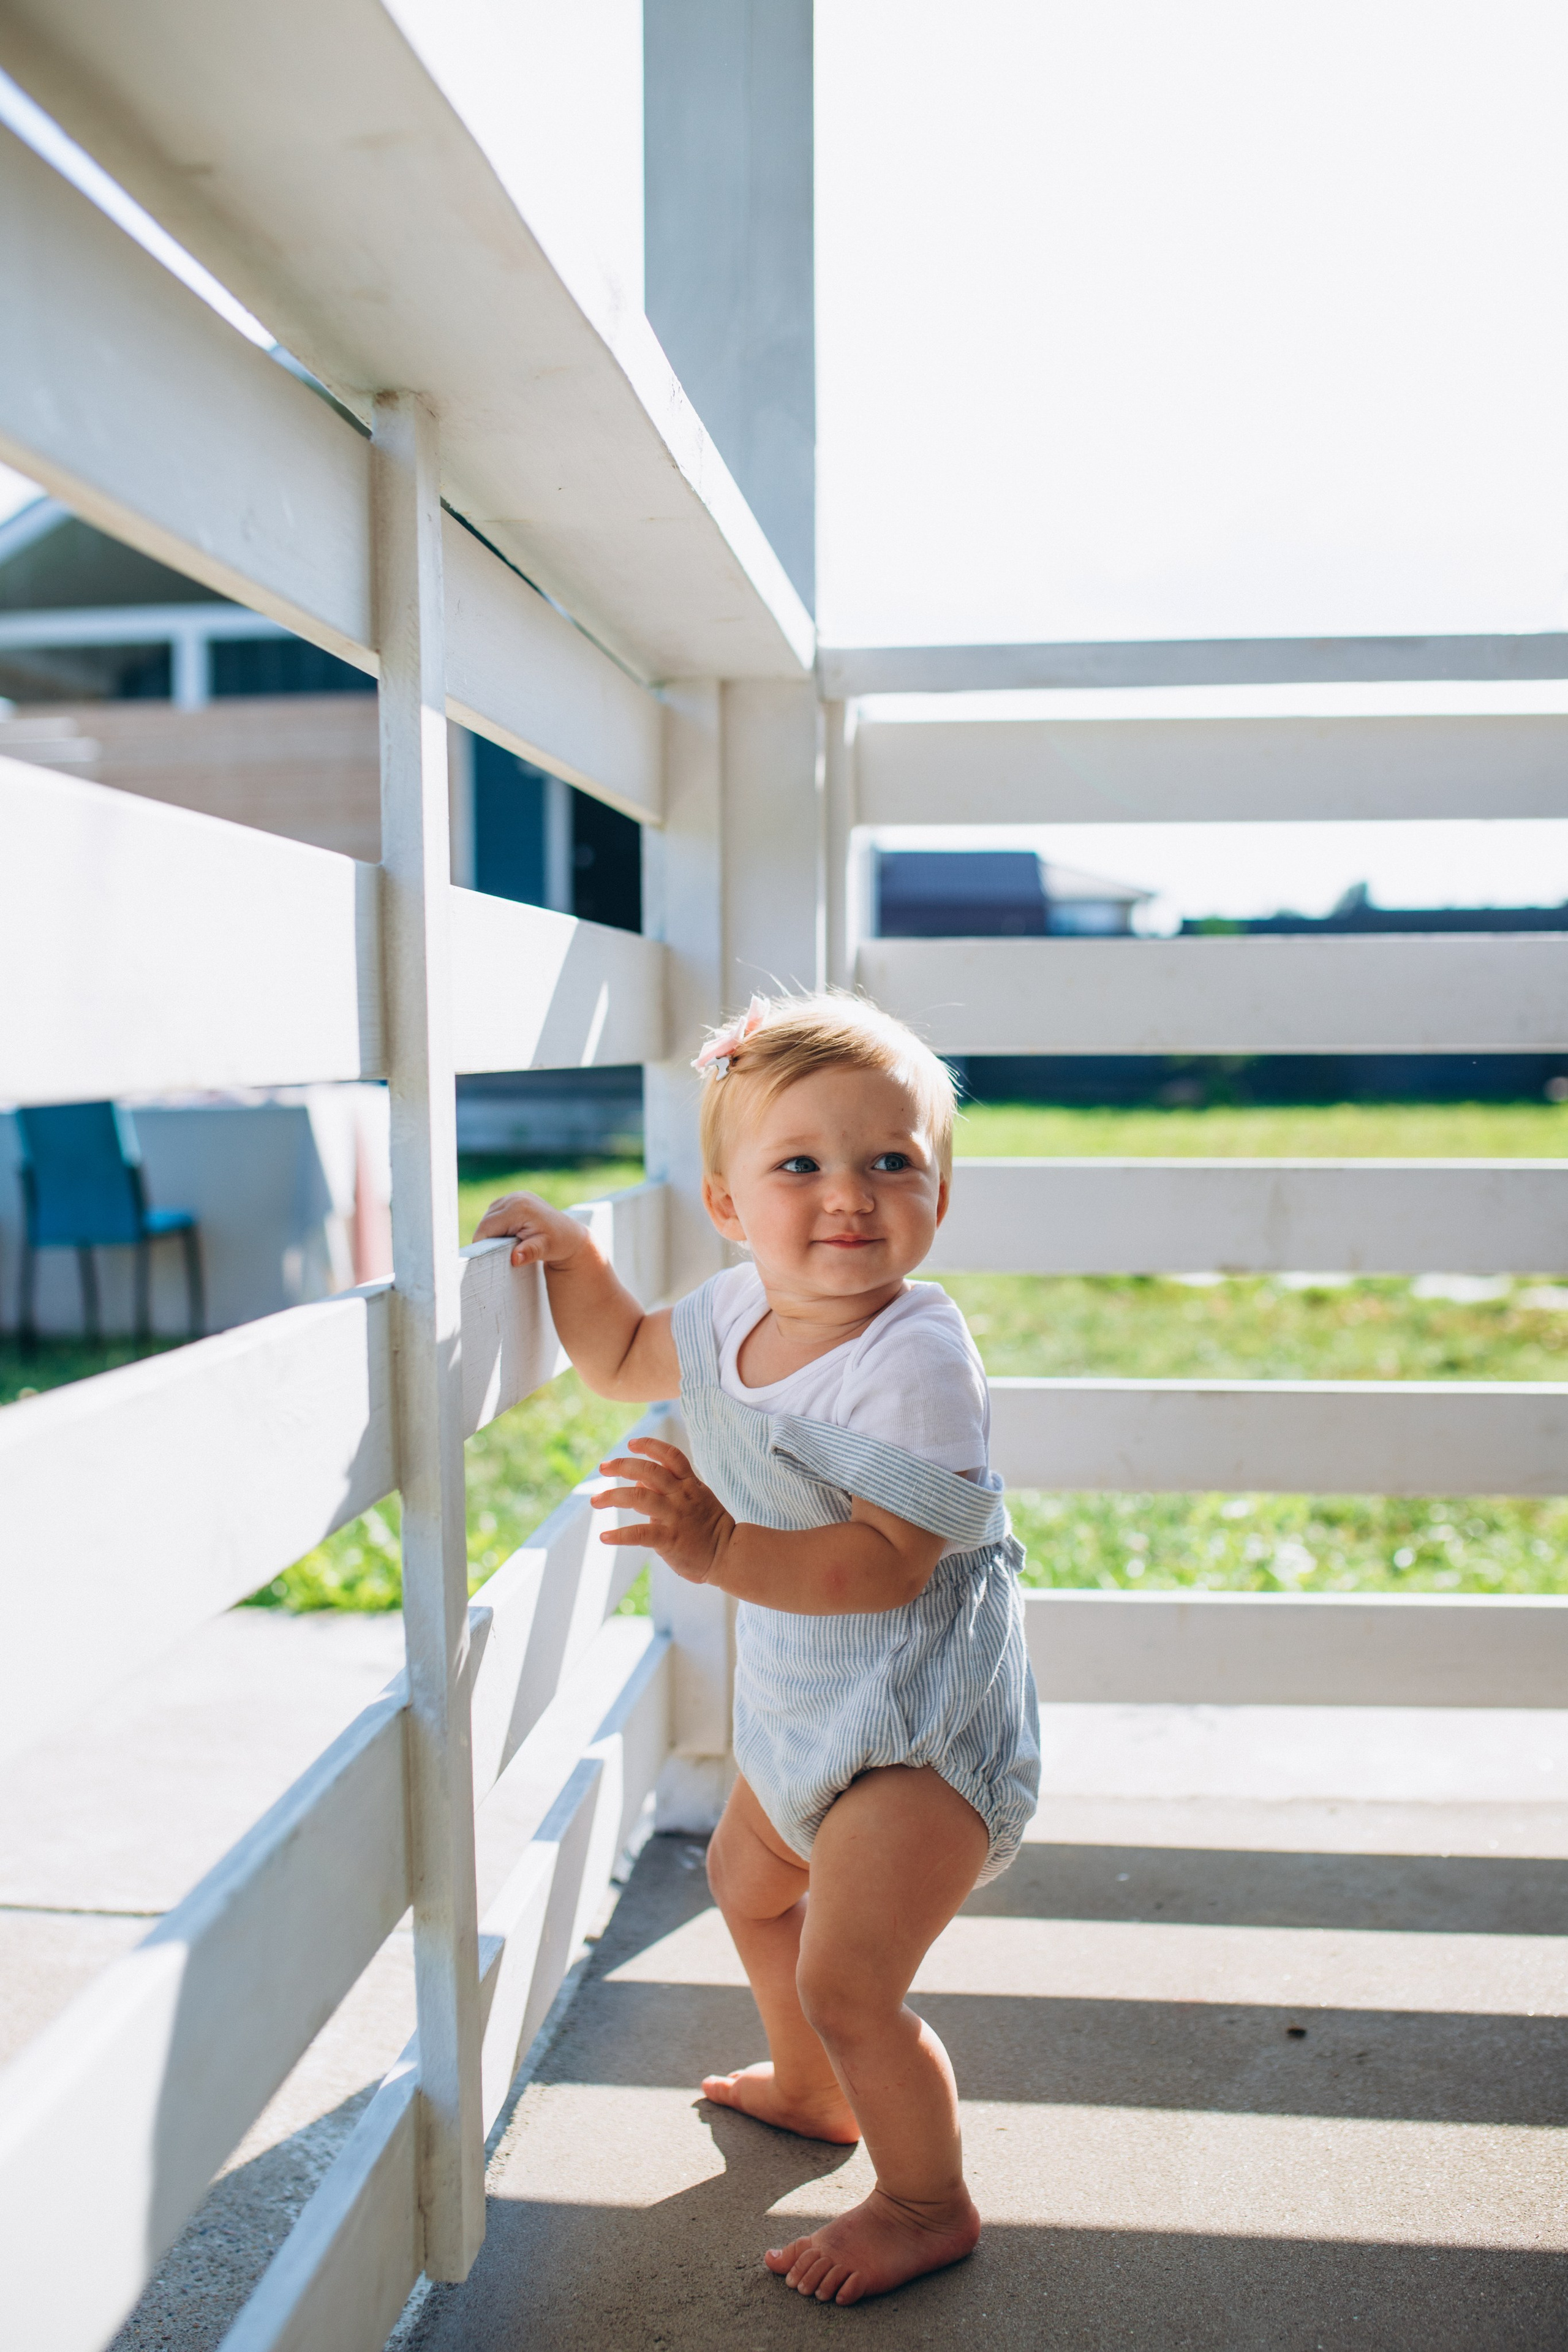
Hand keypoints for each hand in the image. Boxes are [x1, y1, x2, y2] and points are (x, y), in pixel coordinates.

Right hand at [472, 1190, 589, 1270]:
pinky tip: (512, 1235)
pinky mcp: (514, 1198)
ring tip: (510, 1244)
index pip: (487, 1227)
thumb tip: (515, 1258)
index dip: (483, 1244)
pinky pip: (496, 1213)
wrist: (570, 1234)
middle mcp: (514, 1198)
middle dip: (489, 1239)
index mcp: (519, 1208)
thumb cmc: (558, 1243)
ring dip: (493, 1232)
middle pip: (485, 1221)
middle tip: (502, 1254)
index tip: (488, 1259)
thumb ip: (529, 1252)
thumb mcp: (545, 1249)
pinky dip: (498, 1225)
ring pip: (489, 1217)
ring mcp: (514, 1196)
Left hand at [591, 1437, 734, 1585]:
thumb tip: (637, 1480)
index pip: (670, 1456)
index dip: (650, 1446)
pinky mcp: (670, 1539)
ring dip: (612, 1496)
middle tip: (603, 1468)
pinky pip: (640, 1533)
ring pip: (639, 1496)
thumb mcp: (695, 1499)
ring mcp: (676, 1516)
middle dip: (622, 1465)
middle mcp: (682, 1496)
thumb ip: (668, 1488)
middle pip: (648, 1470)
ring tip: (595, 1500)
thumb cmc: (710, 1528)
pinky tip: (604, 1537)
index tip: (631, 1444)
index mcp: (690, 1484)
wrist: (730, 1556)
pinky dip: (619, 1535)